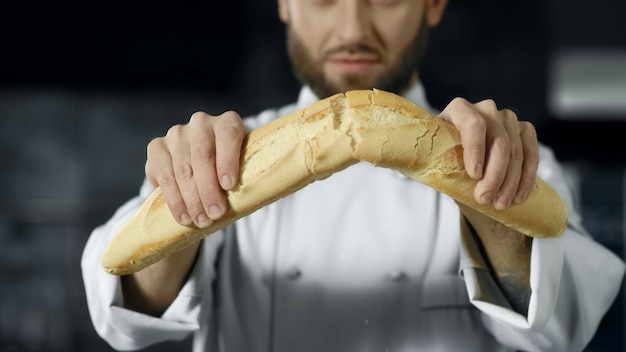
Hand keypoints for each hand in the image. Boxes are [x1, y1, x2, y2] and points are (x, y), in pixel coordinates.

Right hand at [145, 111, 245, 227]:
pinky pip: (165, 175)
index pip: (228, 134)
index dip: (228, 160)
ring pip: (183, 169)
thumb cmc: (229, 173)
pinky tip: (183, 216)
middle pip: (203, 156)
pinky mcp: (157, 147)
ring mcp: (177, 134)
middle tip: (216, 214)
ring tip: (201, 220)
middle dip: (209, 189)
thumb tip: (250, 199)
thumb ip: (246, 178)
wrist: (200, 171)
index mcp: (228, 122)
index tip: (229, 186)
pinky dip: (175, 200)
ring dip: (192, 199)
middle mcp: (201, 123)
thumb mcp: (242, 171)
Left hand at [438, 98, 538, 209]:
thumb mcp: (437, 161)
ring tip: (500, 203)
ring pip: (515, 151)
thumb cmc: (445, 160)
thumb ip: (440, 165)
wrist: (462, 163)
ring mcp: (507, 118)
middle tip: (485, 199)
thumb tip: (445, 179)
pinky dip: (526, 178)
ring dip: (510, 181)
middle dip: (494, 174)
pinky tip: (518, 197)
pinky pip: (531, 154)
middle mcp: (485, 109)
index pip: (472, 124)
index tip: (474, 175)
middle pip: (498, 141)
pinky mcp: (524, 130)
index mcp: (458, 110)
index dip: (475, 149)